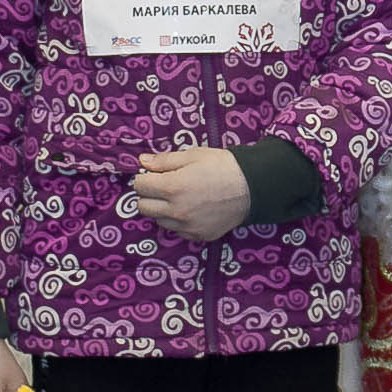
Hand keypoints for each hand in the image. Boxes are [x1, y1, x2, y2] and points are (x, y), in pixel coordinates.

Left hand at [134, 146, 251, 241]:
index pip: (139, 186)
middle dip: (149, 195)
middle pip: (143, 207)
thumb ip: (164, 160)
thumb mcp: (193, 155)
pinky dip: (178, 221)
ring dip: (162, 209)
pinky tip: (192, 209)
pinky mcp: (198, 236)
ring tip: (180, 198)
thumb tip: (142, 162)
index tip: (154, 175)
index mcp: (172, 187)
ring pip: (159, 221)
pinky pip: (177, 231)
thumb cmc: (223, 166)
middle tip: (164, 186)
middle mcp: (176, 211)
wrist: (252, 187)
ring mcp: (187, 226)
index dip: (145, 177)